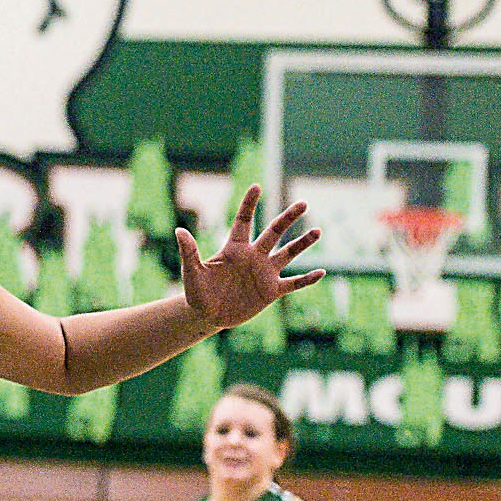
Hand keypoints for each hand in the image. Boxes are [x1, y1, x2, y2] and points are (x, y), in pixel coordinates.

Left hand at [176, 186, 322, 331]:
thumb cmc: (197, 292)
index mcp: (234, 249)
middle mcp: (253, 256)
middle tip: (303, 203)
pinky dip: (307, 279)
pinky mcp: (271, 291)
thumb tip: (178, 231)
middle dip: (288, 218)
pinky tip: (322, 272)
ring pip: (288, 254)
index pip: (244, 221)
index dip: (249, 204)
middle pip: (274, 232)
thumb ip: (189, 252)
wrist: (208, 315)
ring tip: (318, 230)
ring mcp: (264, 273)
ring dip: (302, 243)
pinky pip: (293, 283)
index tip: (256, 186)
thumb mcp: (192, 272)